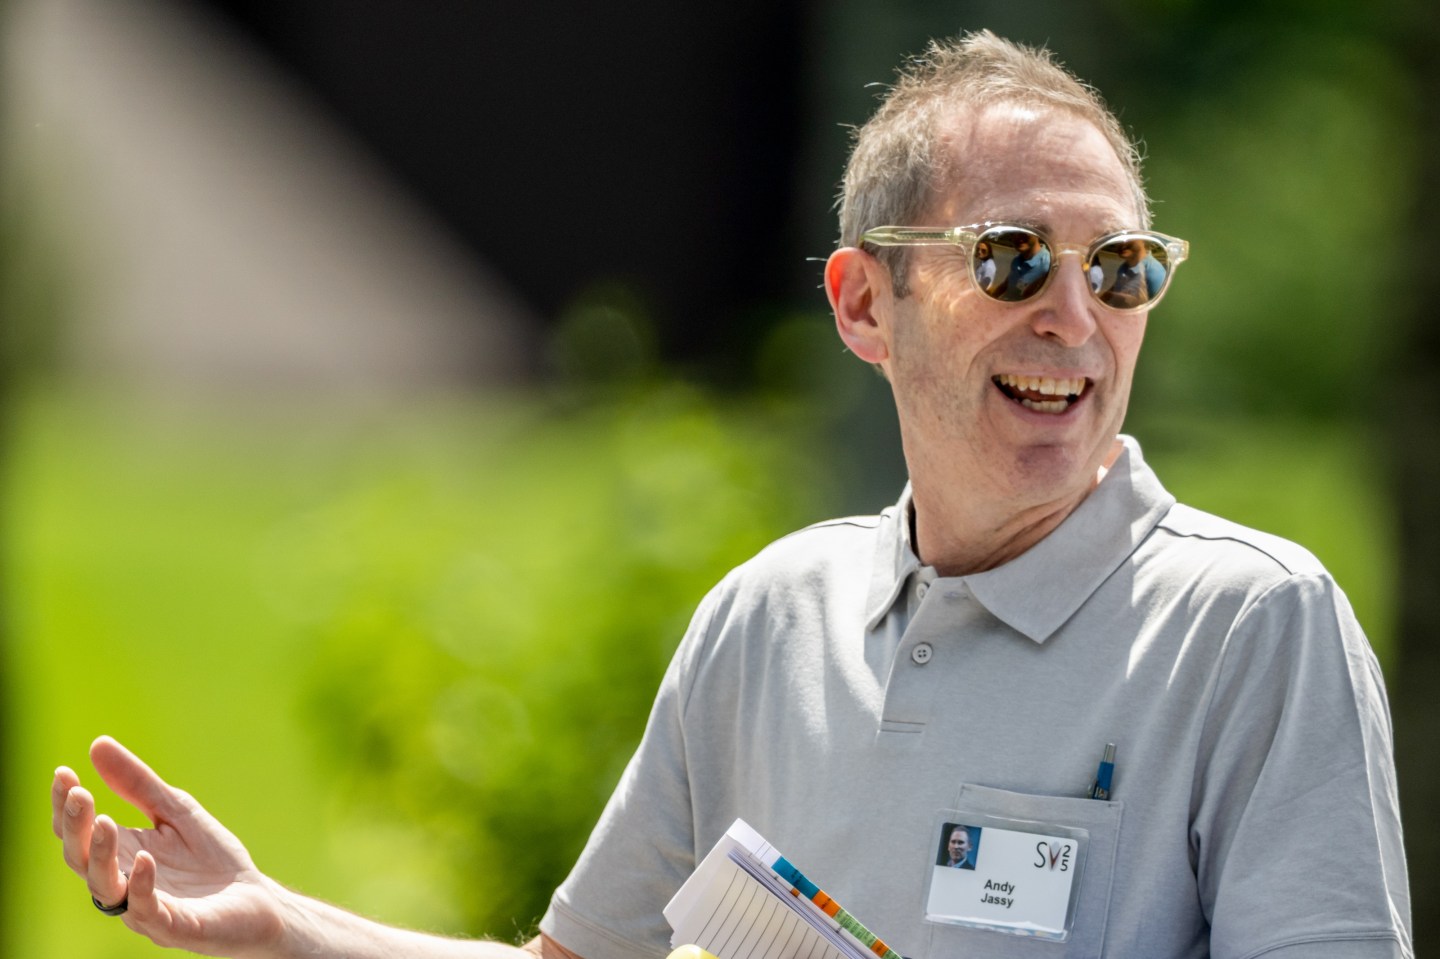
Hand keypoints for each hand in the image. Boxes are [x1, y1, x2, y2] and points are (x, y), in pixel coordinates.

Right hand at [52, 736, 286, 957]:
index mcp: (120, 855)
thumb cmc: (210, 859)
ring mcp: (143, 908)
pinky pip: (146, 910)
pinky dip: (142, 885)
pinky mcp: (172, 926)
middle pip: (81, 859)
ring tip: (105, 821)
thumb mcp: (175, 810)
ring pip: (104, 888)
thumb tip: (96, 744)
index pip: (78, 832)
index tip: (63, 772)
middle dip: (75, 827)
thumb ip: (138, 784)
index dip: (66, 805)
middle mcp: (122, 883)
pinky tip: (146, 858)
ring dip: (102, 854)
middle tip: (79, 793)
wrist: (255, 896)